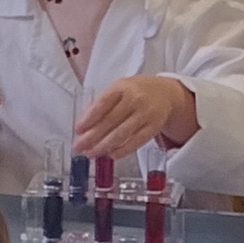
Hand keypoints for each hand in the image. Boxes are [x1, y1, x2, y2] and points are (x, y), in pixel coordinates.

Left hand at [75, 74, 196, 157]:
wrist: (165, 93)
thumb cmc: (136, 91)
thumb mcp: (118, 89)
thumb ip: (101, 104)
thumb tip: (83, 124)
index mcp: (122, 87)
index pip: (102, 104)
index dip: (89, 118)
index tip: (78, 129)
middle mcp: (135, 99)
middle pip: (110, 121)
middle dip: (92, 136)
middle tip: (79, 147)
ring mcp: (146, 114)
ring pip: (122, 133)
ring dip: (104, 146)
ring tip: (91, 153)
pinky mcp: (154, 127)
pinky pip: (136, 141)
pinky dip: (122, 150)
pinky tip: (111, 155)